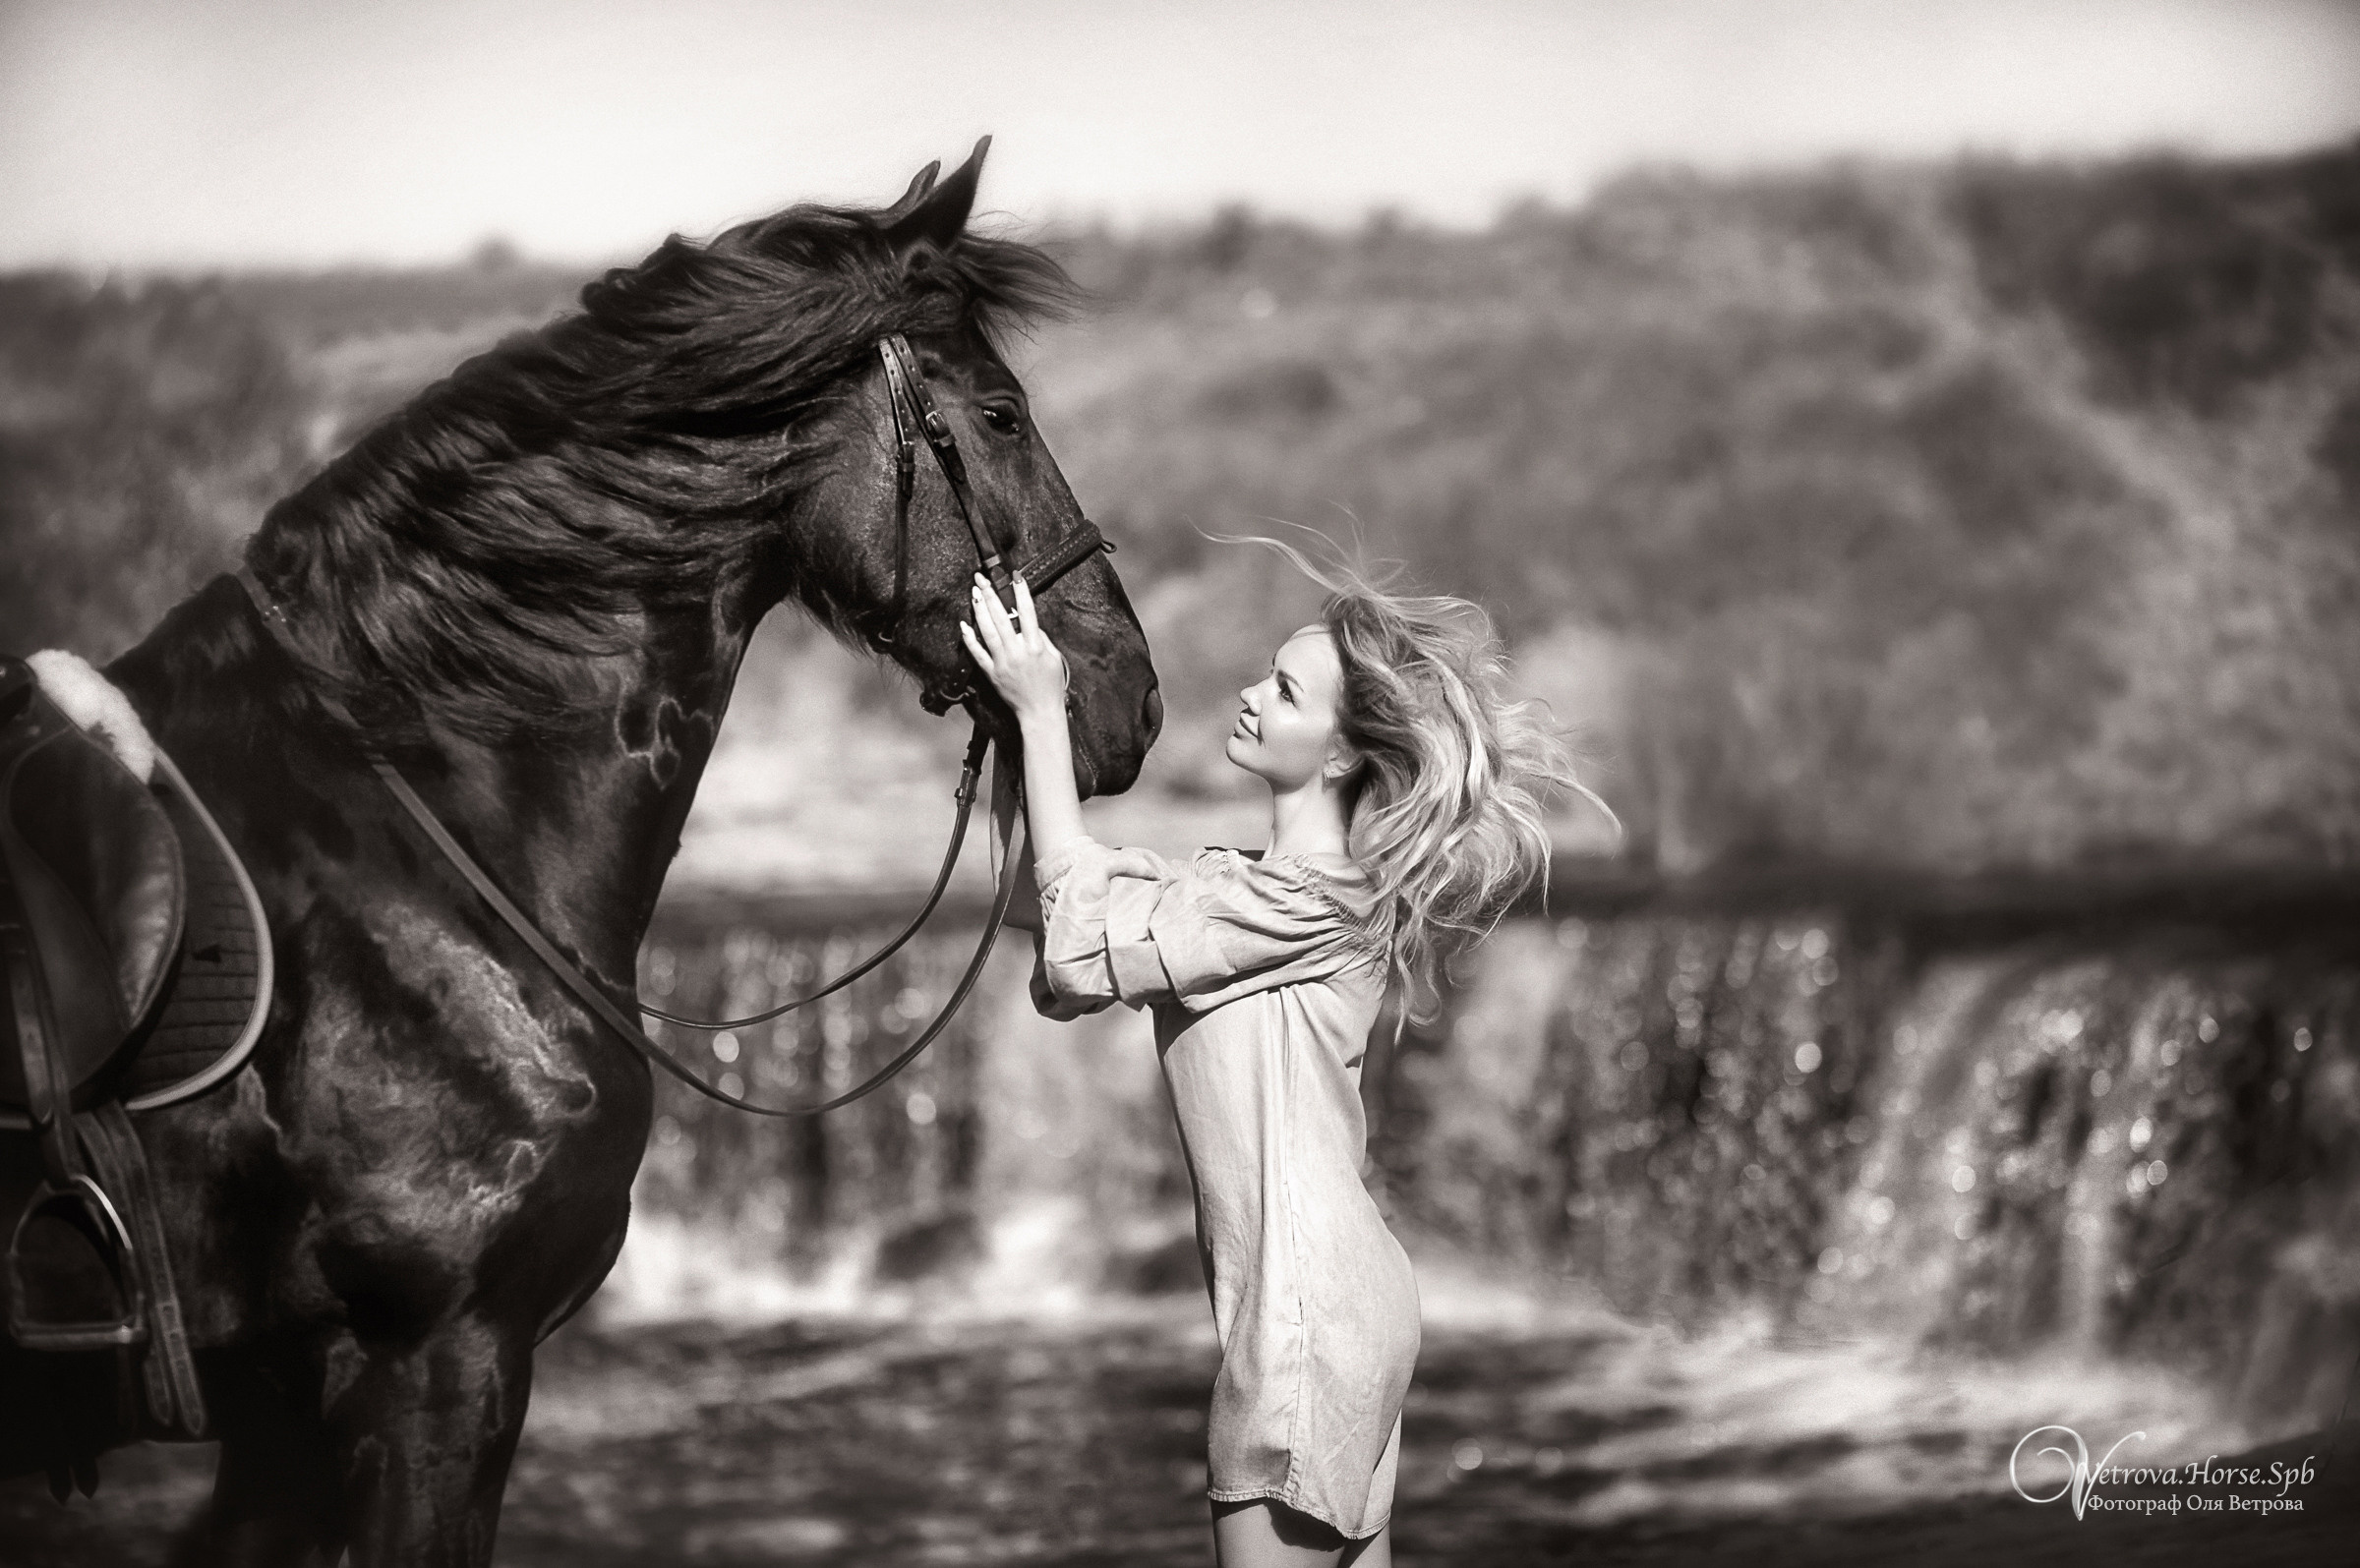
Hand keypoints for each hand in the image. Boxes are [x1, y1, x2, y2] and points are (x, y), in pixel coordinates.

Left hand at [960, 574, 1068, 725]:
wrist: (1040, 712)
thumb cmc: (1050, 686)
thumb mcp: (1054, 658)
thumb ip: (1041, 638)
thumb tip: (1029, 623)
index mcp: (1035, 647)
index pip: (1027, 613)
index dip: (1021, 593)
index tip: (1015, 577)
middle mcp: (1017, 653)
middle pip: (1002, 618)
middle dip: (991, 595)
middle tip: (982, 579)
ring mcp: (1002, 663)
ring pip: (987, 632)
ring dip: (979, 611)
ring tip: (974, 594)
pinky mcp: (992, 673)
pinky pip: (977, 654)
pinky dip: (969, 639)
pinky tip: (964, 625)